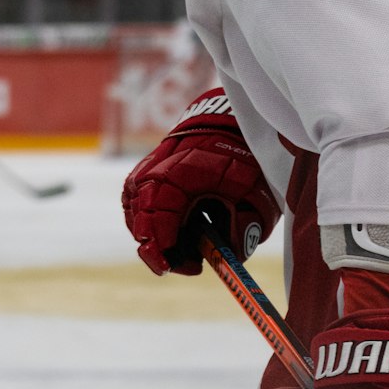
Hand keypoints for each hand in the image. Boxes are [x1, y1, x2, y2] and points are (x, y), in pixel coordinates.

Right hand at [122, 89, 280, 274]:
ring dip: (155, 236)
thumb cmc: (241, 156)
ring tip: (184, 246)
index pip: (157, 221)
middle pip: (140, 222)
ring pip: (134, 215)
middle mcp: (152, 173)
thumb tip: (231, 254)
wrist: (227, 121)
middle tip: (186, 264)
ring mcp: (144, 171)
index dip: (168, 251)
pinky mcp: (144, 173)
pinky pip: (136, 204)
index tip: (192, 267)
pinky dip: (150, 222)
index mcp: (176, 175)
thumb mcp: (254, 191)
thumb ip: (244, 226)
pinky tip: (175, 230)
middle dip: (160, 250)